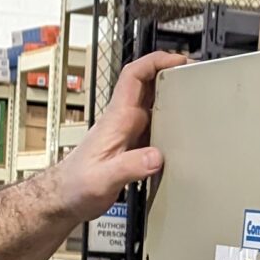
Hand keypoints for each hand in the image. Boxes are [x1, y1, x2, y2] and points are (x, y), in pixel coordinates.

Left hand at [52, 50, 188, 221]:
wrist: (64, 198)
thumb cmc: (76, 187)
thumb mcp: (103, 180)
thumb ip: (129, 167)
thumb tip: (156, 157)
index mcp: (116, 119)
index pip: (134, 75)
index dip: (155, 61)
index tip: (177, 60)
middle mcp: (122, 120)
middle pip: (148, 85)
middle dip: (170, 74)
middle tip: (194, 75)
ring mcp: (126, 132)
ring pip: (152, 103)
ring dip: (171, 97)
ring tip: (195, 98)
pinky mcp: (130, 145)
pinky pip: (153, 125)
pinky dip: (169, 121)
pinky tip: (181, 130)